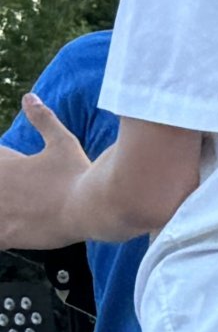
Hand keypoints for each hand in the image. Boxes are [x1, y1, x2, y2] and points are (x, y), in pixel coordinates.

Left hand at [0, 96, 87, 248]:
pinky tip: (14, 234)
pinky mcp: (7, 234)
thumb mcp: (62, 142)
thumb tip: (29, 96)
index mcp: (3, 163)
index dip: (6, 168)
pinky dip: (4, 235)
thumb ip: (43, 119)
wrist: (93, 206)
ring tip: (21, 212)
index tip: (24, 177)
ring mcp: (0, 213)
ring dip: (5, 211)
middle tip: (31, 196)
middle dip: (6, 191)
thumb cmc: (79, 173)